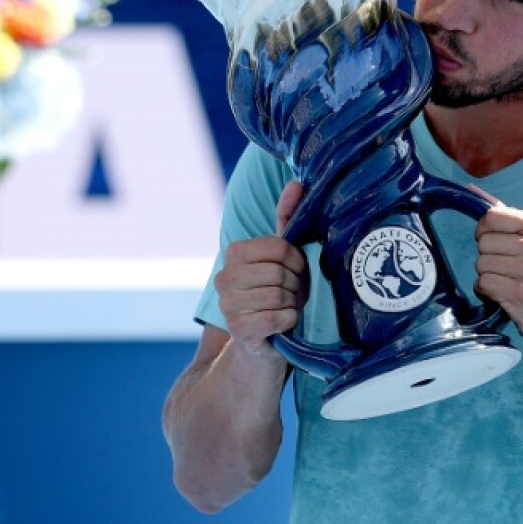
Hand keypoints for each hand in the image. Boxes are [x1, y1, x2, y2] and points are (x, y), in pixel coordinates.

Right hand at [214, 181, 308, 353]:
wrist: (263, 340)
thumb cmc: (278, 291)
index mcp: (234, 252)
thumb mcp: (283, 256)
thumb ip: (288, 219)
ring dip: (292, 304)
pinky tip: (283, 323)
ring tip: (286, 306)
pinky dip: (289, 321)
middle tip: (291, 293)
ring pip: (279, 296)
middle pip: (280, 273)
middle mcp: (224, 277)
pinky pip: (278, 318)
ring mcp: (228, 305)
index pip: (281, 247)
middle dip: (295, 285)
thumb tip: (298, 183)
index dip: (297, 261)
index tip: (295, 270)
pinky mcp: (238, 330)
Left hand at [471, 187, 522, 351]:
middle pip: (484, 241)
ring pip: (481, 263)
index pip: (492, 216)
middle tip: (506, 268)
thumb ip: (510, 219)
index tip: (493, 242)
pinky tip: (503, 294)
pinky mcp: (519, 294)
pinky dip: (487, 291)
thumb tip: (475, 193)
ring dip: (488, 275)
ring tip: (507, 281)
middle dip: (488, 256)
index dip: (485, 230)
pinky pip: (483, 283)